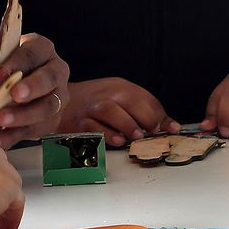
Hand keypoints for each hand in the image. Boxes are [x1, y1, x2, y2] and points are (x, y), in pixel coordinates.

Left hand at [0, 33, 70, 149]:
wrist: (1, 97)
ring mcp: (57, 97)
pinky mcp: (51, 121)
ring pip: (47, 107)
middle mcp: (55, 71)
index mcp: (41, 49)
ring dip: (23, 115)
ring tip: (0, 119)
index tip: (1, 75)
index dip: (17, 63)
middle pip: (50, 78)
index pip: (32, 53)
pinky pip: (35, 129)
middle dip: (32, 87)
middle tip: (14, 95)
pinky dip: (13, 135)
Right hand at [58, 77, 174, 147]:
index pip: (144, 97)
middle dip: (145, 117)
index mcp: (119, 86)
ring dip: (126, 124)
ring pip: (110, 110)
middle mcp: (105, 93)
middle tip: (153, 133)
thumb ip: (143, 112)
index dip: (159, 114)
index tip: (169, 129)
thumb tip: (172, 127)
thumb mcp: (118, 100)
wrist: (56, 98)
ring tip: (137, 137)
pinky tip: (117, 141)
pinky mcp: (78, 122)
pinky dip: (106, 134)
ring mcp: (90, 107)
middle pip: (129, 100)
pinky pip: (93, 127)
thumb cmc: (94, 102)